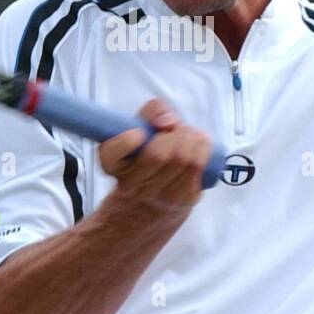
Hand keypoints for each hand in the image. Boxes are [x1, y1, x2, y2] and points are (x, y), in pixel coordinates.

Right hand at [99, 98, 212, 214]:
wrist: (152, 201)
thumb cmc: (146, 154)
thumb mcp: (140, 127)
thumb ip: (151, 112)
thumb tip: (168, 122)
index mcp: (113, 165)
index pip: (111, 154)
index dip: (126, 141)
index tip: (138, 133)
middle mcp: (132, 185)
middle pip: (158, 155)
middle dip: (173, 133)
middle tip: (174, 129)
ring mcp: (159, 196)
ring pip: (183, 159)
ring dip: (190, 137)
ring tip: (186, 135)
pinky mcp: (184, 199)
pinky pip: (198, 165)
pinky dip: (201, 147)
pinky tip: (196, 144)